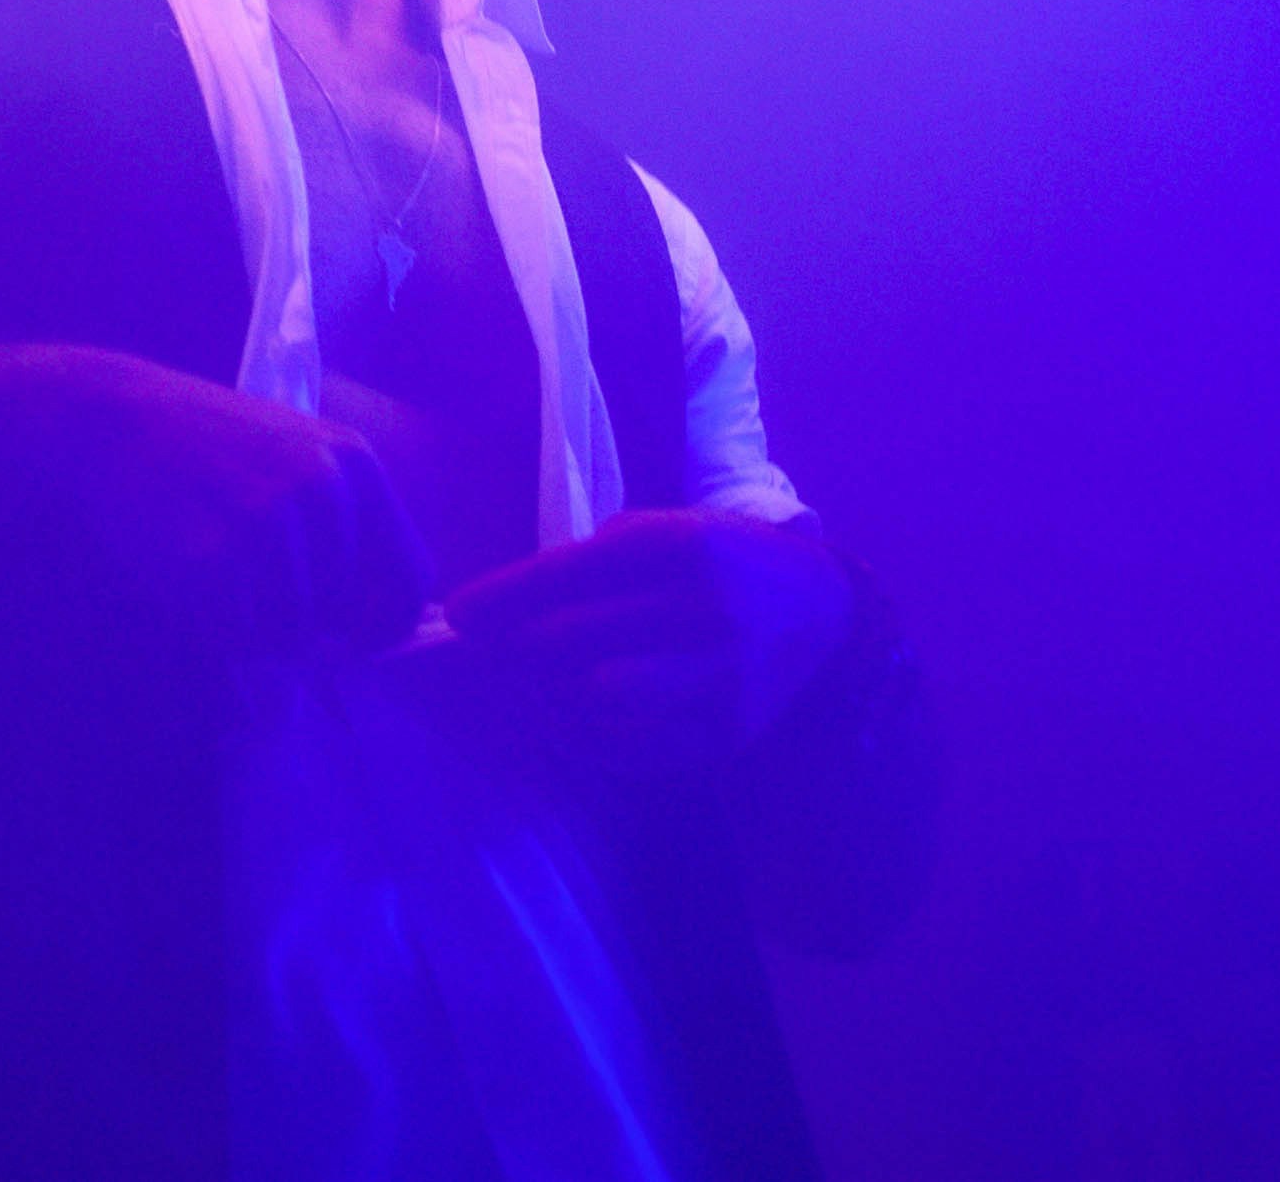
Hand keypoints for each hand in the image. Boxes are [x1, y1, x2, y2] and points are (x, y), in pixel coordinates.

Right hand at [0, 347, 435, 657]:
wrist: (112, 417)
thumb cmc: (205, 449)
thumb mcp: (292, 461)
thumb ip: (341, 531)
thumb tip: (374, 627)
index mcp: (355, 464)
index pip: (412, 579)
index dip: (387, 626)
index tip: (355, 641)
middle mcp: (325, 490)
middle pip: (349, 616)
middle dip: (309, 627)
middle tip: (256, 592)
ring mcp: (272, 521)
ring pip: (294, 632)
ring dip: (256, 625)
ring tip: (215, 568)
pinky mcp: (218, 554)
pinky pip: (240, 634)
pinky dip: (218, 625)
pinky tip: (189, 573)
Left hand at [438, 509, 853, 773]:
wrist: (820, 612)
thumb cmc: (724, 560)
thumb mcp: (672, 530)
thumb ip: (601, 559)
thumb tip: (510, 600)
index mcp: (687, 546)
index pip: (578, 571)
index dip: (509, 596)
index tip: (458, 613)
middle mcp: (708, 610)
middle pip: (582, 640)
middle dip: (517, 650)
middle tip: (485, 654)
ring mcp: (722, 677)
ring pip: (607, 700)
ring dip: (549, 699)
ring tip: (526, 689)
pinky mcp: (728, 731)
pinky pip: (639, 748)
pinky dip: (590, 740)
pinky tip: (568, 723)